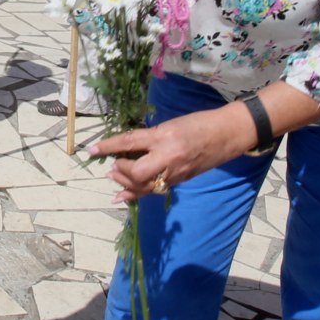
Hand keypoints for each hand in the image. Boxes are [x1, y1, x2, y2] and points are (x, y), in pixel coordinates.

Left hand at [89, 107, 251, 201]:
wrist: (228, 133)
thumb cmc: (199, 123)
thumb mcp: (171, 124)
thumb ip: (151, 137)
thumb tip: (129, 146)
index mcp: (164, 136)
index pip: (130, 142)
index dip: (109, 147)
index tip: (91, 151)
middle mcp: (168, 156)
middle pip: (137, 172)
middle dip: (122, 171)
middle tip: (114, 166)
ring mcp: (176, 171)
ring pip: (145, 186)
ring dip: (126, 183)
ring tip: (116, 176)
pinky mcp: (181, 180)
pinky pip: (154, 190)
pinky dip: (137, 194)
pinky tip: (121, 196)